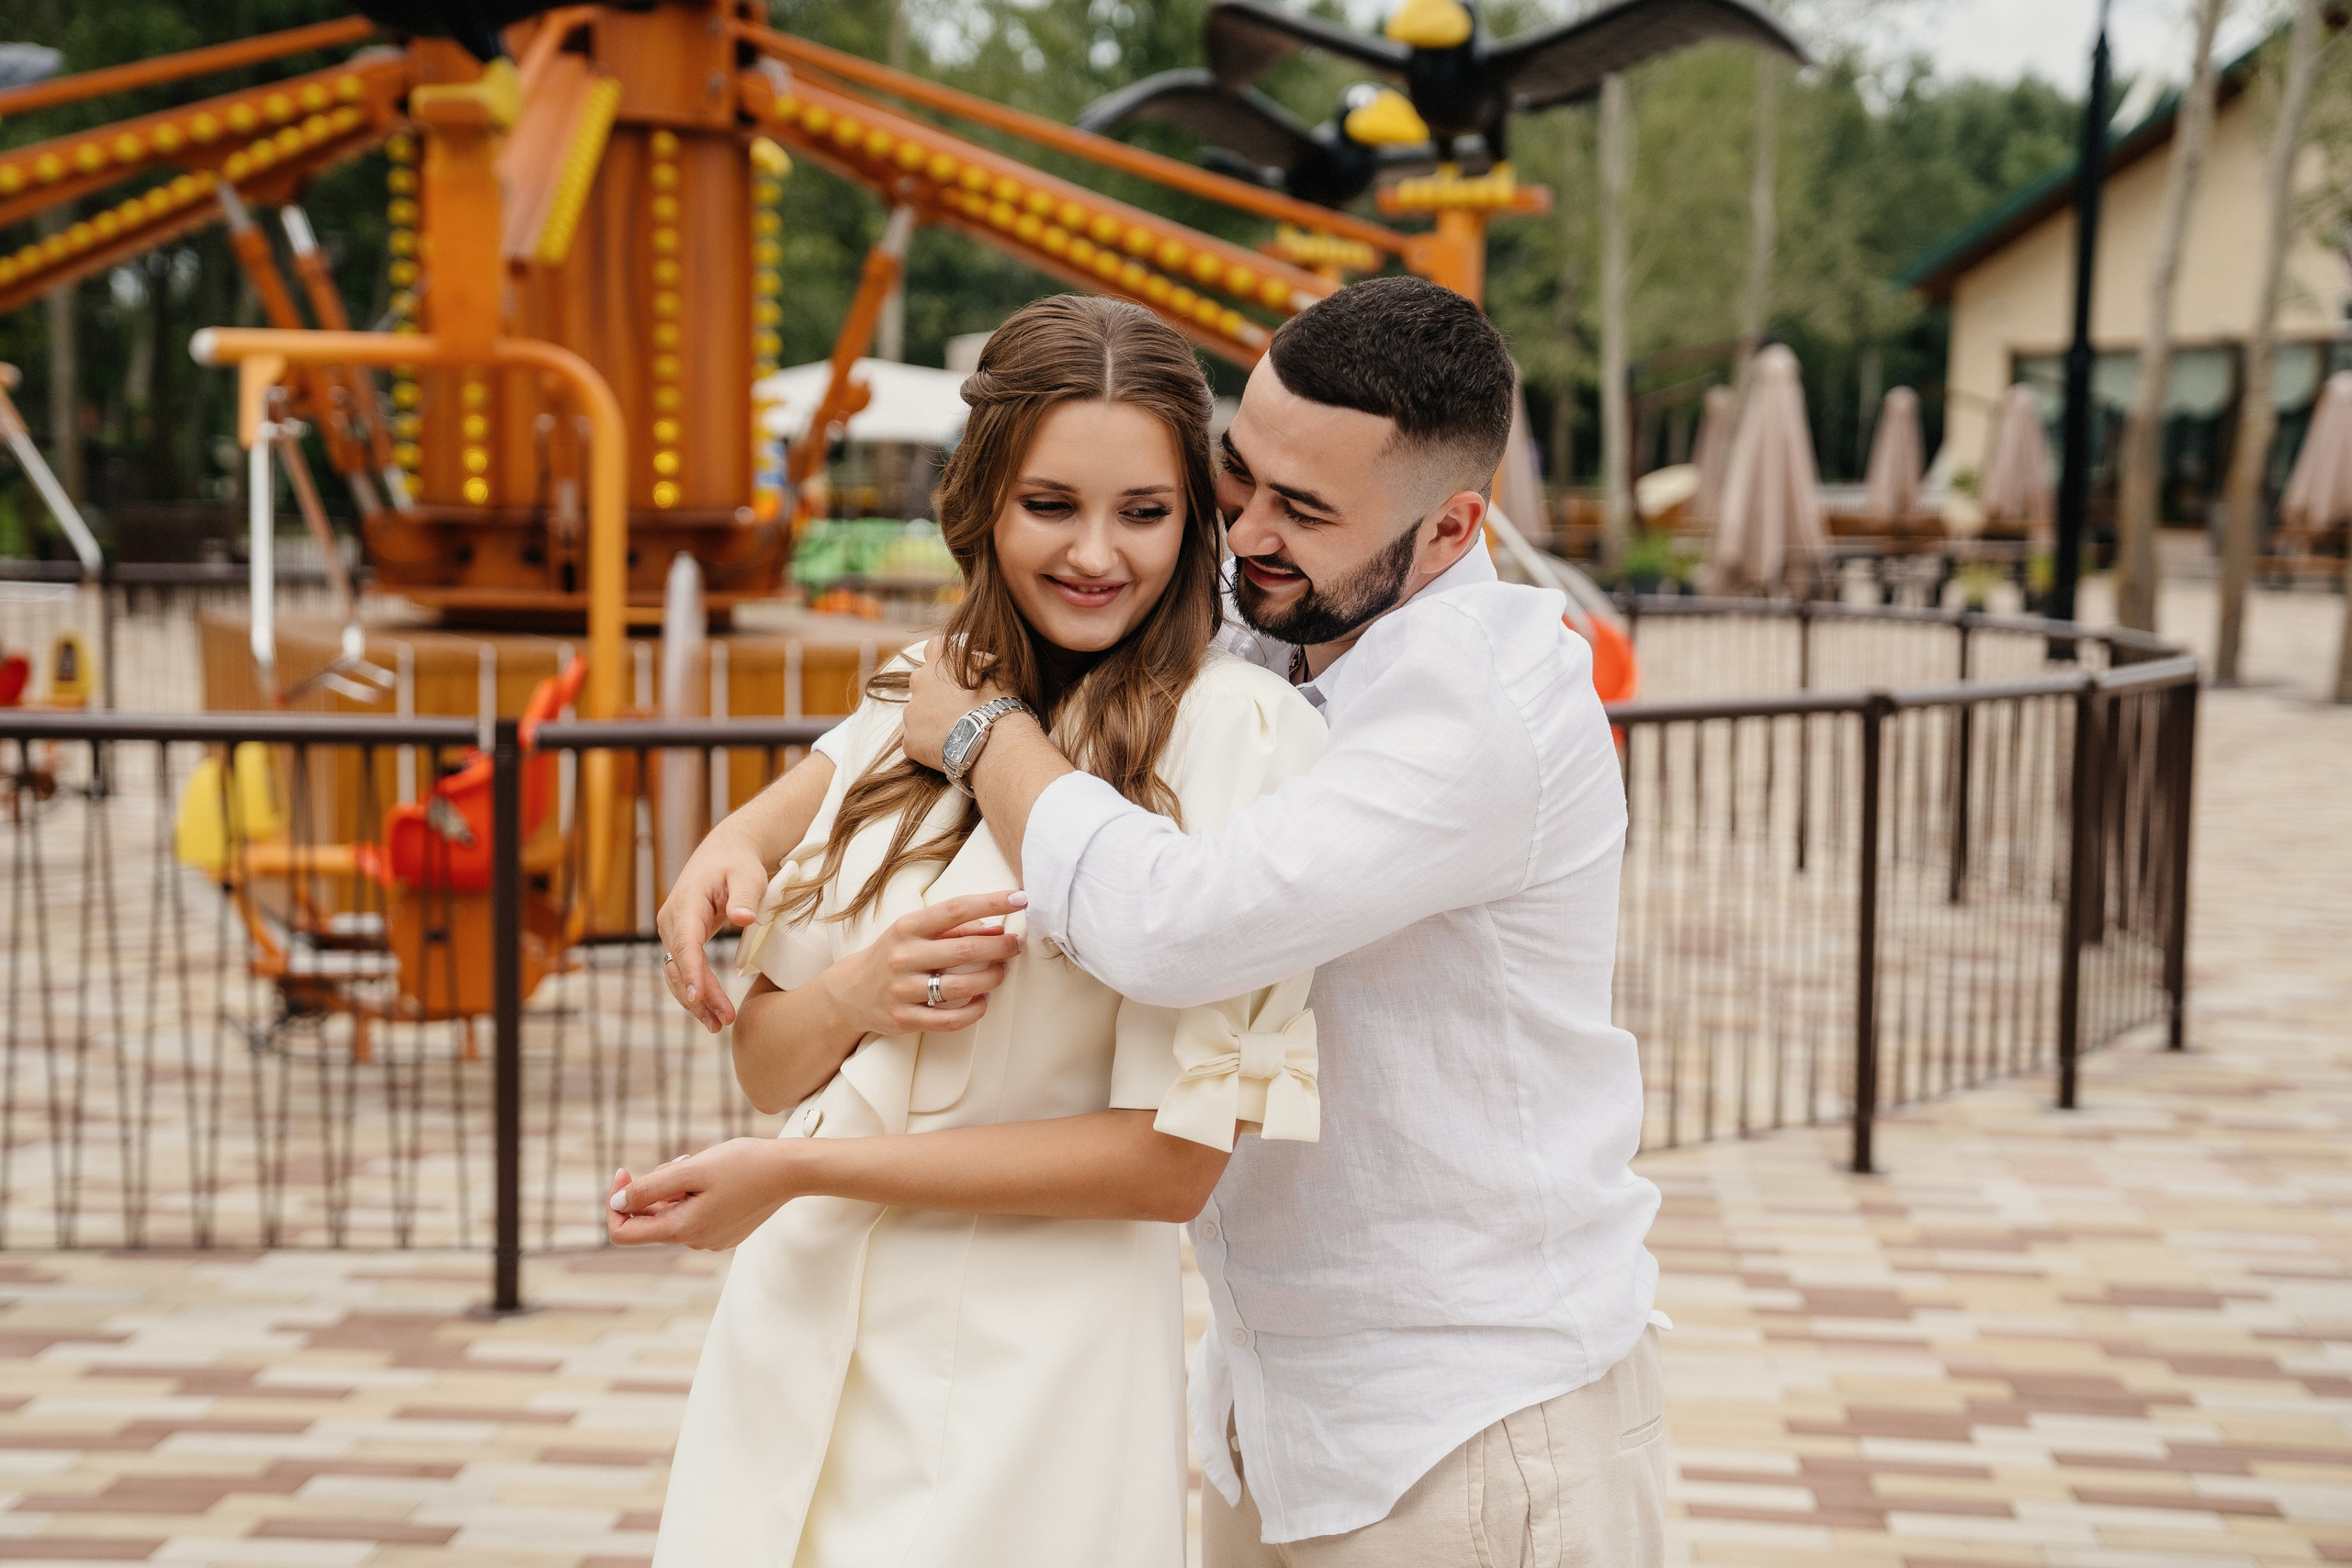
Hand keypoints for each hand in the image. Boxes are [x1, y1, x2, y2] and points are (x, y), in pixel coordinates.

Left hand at [608, 1140, 800, 1250]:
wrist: (791, 1171)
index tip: (624, 1172)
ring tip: (703, 1165)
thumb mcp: (690, 1170)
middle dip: (655, 1187)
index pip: (624, 1232)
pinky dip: (695, 1194)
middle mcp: (695, 1241)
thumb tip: (615, 1205)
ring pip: (675, 1212)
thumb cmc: (743, 1165)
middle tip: (682, 1161)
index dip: (616, 1203)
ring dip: (677, 1188)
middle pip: (652, 1218)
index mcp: (682, 1229)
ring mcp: (713, 1239)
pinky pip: (695, 1214)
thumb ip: (649, 1189)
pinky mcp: (727, 1231)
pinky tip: (718, 1176)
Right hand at [658, 823, 769, 1032]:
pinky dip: (695, 992)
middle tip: (723, 1021)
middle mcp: (672, 920)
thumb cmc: (738, 864)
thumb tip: (743, 918)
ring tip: (719, 1025)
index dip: (690, 972)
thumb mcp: (747, 875)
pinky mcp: (680, 939)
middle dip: (699, 996)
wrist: (725, 853)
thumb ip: (745, 896)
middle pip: (679, 965)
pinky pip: (683, 970)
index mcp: (686, 904)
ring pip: (677, 973)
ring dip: (695, 1001)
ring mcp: (673, 931)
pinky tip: (711, 1013)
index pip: (685, 943)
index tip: (698, 996)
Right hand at [819, 891, 1026, 1036]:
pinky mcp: (905, 1019)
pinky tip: (984, 1000)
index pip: (955, 909)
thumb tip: (997, 928)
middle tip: (1018, 944)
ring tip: (1002, 972)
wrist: (848, 993)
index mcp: (908, 927)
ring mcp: (903, 990)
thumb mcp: (914, 933)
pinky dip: (974, 1010)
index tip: (1020, 898)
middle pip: (964, 950)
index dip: (991, 902)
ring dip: (991, 978)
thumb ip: (954, 929)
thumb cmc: (892, 955)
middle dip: (1000, 947)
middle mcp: (904, 956)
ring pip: (961, 987)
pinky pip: (950, 1020)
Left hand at [903, 637, 1013, 771]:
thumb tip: (975, 660)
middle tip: (958, 708)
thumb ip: (979, 660)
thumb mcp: (998, 667)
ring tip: (956, 733)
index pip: (934, 648)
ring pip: (917, 714)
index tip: (956, 675)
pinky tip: (949, 750)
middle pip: (922, 683)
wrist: (995, 740)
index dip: (944, 662)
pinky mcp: (910, 740)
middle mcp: (919, 680)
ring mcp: (911, 711)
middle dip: (935, 694)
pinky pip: (916, 741)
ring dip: (932, 721)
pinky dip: (929, 746)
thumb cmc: (1001, 701)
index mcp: (939, 658)